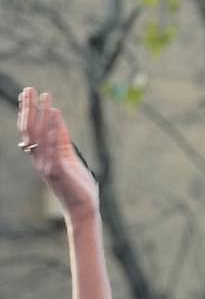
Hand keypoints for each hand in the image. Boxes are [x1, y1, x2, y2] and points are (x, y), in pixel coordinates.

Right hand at [17, 88, 98, 221]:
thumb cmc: (77, 185)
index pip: (29, 131)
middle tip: (28, 89)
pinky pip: (53, 148)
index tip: (27, 94)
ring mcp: (47, 166)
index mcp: (41, 157)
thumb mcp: (68, 155)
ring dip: (42, 114)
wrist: (83, 209)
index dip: (27, 112)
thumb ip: (61, 137)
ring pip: (39, 136)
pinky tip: (55, 116)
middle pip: (30, 130)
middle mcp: (40, 160)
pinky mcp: (58, 171)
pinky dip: (53, 131)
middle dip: (28, 109)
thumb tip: (55, 114)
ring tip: (45, 96)